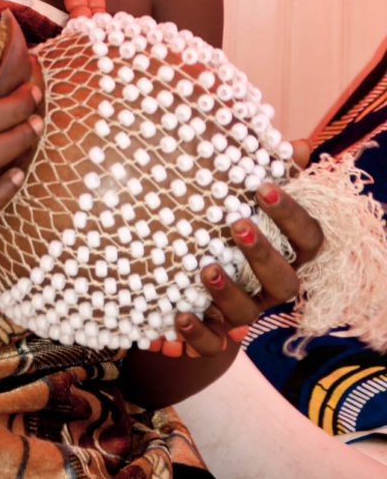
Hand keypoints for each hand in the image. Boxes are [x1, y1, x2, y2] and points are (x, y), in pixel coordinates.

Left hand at [172, 181, 323, 356]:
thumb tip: (300, 143)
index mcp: (286, 253)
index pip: (307, 239)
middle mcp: (270, 287)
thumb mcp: (247, 196)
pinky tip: (179, 314)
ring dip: (229, 293)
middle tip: (238, 224)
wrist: (199, 278)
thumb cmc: (231, 225)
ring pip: (248, 315)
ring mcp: (244, 313)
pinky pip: (212, 344)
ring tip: (206, 268)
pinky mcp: (214, 334)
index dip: (291, 214)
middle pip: (285, 282)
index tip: (264, 186)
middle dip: (263, 254)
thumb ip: (273, 170)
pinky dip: (197, 333)